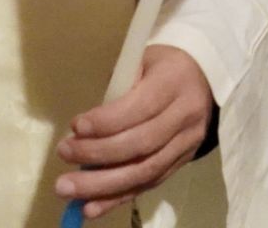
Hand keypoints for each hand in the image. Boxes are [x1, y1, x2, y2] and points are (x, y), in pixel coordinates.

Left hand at [55, 45, 212, 218]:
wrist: (203, 76)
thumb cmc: (161, 65)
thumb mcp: (141, 61)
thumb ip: (117, 88)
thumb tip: (82, 128)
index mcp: (174, 82)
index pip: (140, 108)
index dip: (107, 122)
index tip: (75, 127)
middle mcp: (185, 115)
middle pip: (142, 144)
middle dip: (98, 154)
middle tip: (64, 154)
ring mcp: (187, 143)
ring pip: (145, 171)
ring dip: (103, 185)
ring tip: (68, 188)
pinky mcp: (182, 163)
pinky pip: (148, 185)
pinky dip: (117, 198)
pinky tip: (90, 207)